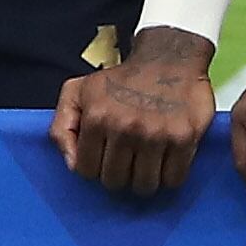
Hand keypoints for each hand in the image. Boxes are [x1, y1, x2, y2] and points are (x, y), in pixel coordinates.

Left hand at [50, 36, 216, 196]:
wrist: (169, 59)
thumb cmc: (121, 79)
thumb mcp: (78, 91)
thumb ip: (62, 128)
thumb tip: (72, 165)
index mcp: (96, 117)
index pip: (86, 170)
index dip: (94, 166)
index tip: (104, 156)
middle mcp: (124, 127)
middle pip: (115, 181)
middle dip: (118, 174)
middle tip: (126, 158)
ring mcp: (155, 134)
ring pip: (144, 186)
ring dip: (144, 179)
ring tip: (145, 160)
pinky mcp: (184, 138)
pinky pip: (174, 179)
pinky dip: (170, 176)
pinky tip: (165, 159)